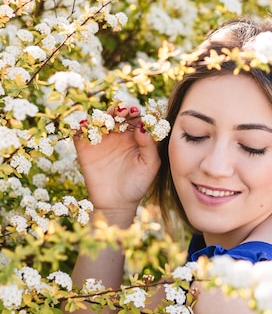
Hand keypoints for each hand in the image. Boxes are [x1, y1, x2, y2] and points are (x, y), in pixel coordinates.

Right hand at [74, 106, 160, 225]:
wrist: (117, 204)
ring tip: (106, 118)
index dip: (134, 112)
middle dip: (118, 110)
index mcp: (133, 136)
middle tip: (121, 111)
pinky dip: (79, 126)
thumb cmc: (138, 184)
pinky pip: (79, 134)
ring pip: (98, 120)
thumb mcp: (149, 165)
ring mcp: (100, 141)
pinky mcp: (85, 149)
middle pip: (116, 115)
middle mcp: (116, 135)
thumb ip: (149, 146)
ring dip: (101, 115)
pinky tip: (85, 125)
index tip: (136, 112)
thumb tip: (142, 127)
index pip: (134, 118)